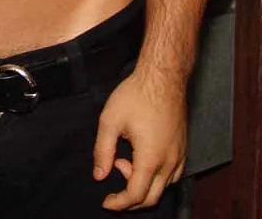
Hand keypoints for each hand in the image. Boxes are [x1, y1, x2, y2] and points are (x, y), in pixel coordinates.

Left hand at [93, 69, 186, 209]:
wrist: (162, 79)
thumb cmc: (136, 95)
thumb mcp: (110, 120)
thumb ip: (102, 151)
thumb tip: (99, 175)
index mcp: (151, 158)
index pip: (136, 194)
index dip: (119, 203)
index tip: (106, 202)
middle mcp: (169, 162)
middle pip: (152, 198)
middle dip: (130, 200)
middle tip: (112, 190)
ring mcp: (179, 156)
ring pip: (163, 187)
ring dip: (141, 184)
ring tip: (123, 159)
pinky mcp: (182, 149)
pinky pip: (171, 175)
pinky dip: (155, 177)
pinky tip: (140, 160)